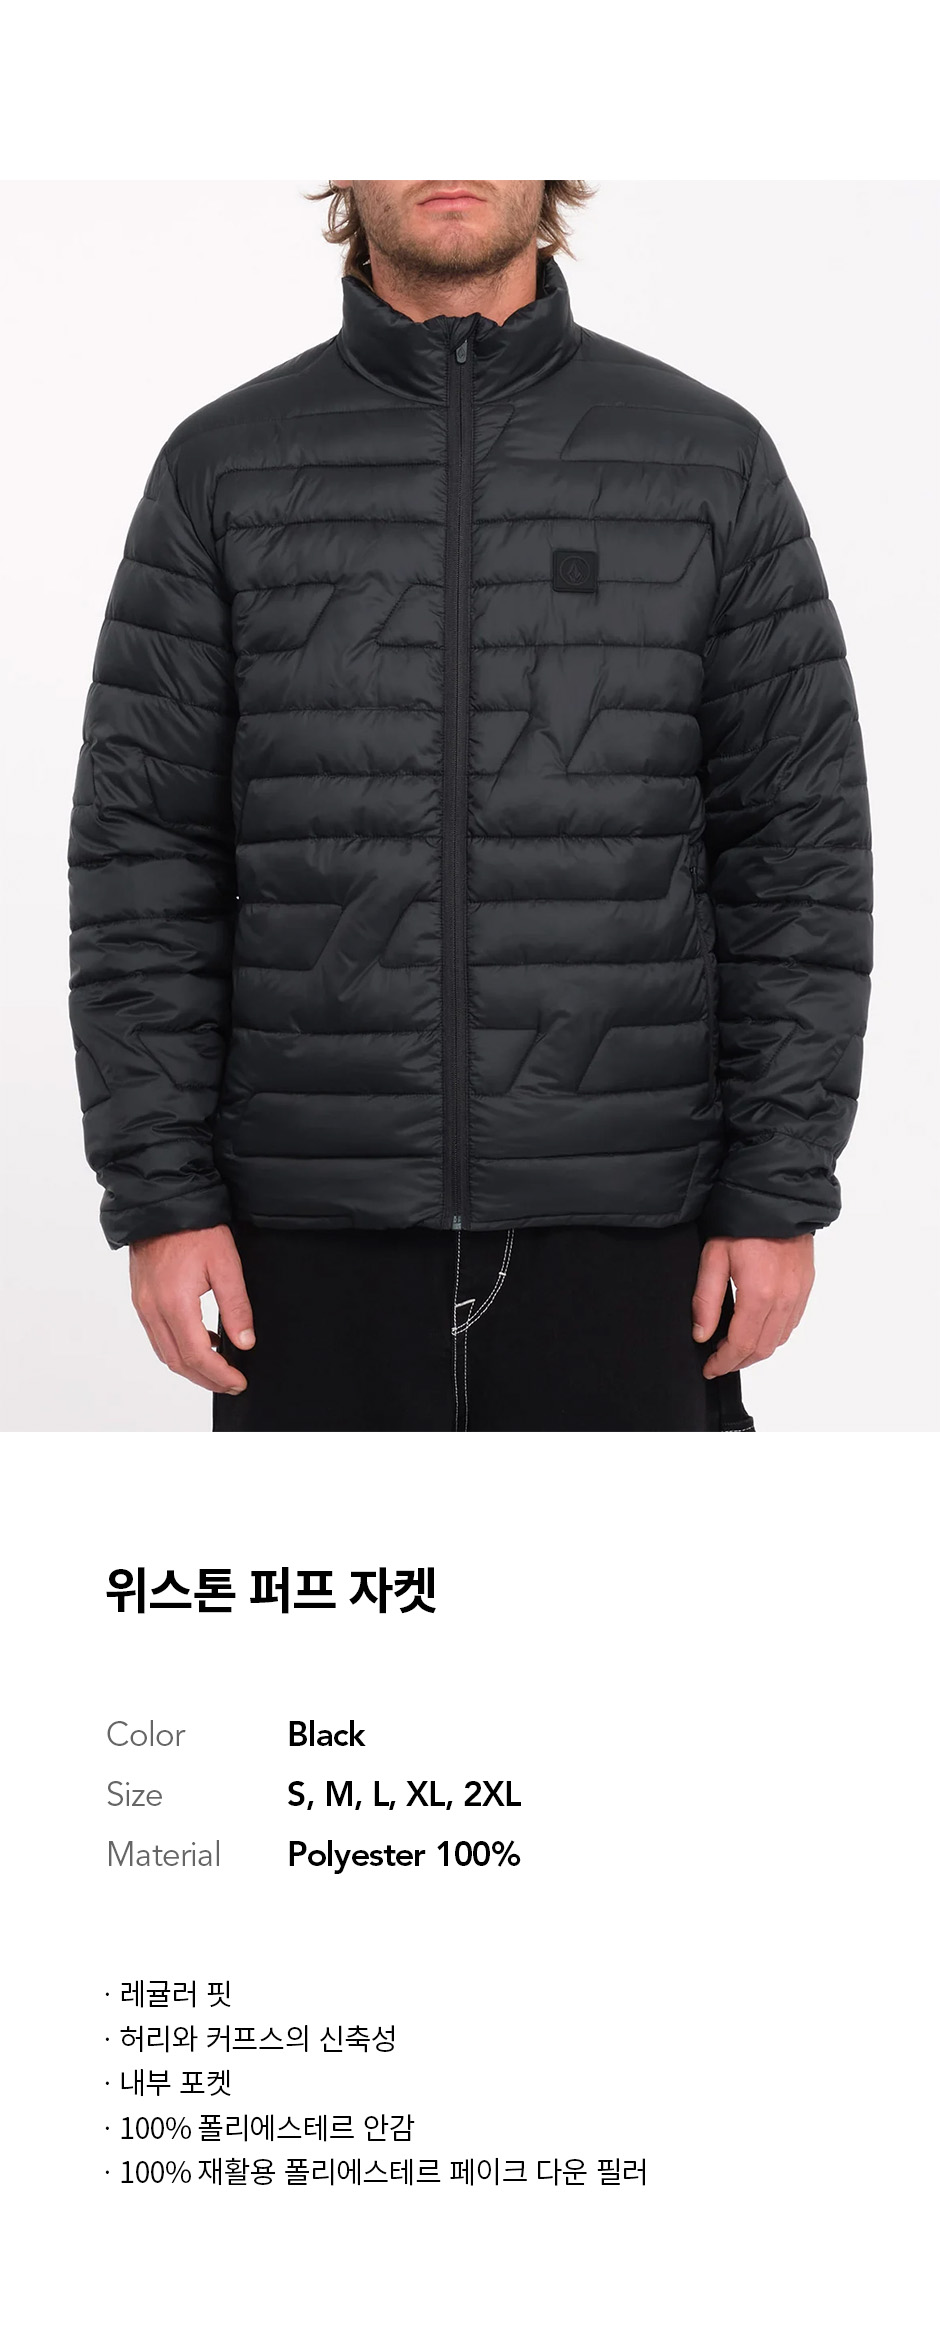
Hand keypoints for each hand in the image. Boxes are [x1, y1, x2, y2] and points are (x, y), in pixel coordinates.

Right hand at [129, 1225, 254, 1394]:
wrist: (162, 1203)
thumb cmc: (194, 1229)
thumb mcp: (225, 1265)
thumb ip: (236, 1307)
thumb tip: (245, 1343)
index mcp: (174, 1303)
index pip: (197, 1355)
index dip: (219, 1375)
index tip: (237, 1382)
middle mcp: (153, 1309)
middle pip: (178, 1362)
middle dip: (205, 1379)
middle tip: (230, 1384)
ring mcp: (143, 1305)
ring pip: (164, 1353)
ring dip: (190, 1367)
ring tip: (217, 1369)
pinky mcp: (141, 1299)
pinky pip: (157, 1336)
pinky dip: (177, 1348)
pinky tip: (200, 1342)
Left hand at [692, 1235, 814, 1378]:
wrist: (778, 1200)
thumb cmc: (743, 1224)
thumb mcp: (714, 1257)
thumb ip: (706, 1300)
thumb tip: (701, 1334)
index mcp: (759, 1294)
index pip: (741, 1345)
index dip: (723, 1362)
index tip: (709, 1368)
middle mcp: (784, 1300)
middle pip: (761, 1349)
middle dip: (738, 1361)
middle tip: (718, 1362)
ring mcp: (799, 1295)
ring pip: (778, 1341)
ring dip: (755, 1351)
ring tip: (733, 1348)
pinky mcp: (806, 1288)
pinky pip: (791, 1324)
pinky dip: (773, 1335)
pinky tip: (756, 1330)